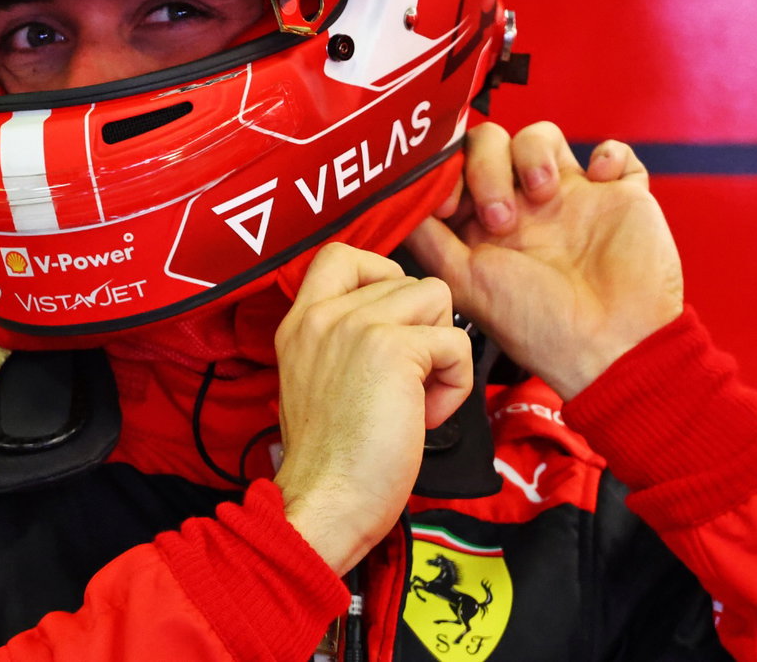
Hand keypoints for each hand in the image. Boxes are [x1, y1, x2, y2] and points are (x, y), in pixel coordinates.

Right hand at [272, 243, 471, 572]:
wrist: (325, 500)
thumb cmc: (329, 459)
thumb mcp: (314, 381)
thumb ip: (338, 343)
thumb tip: (395, 329)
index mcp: (300, 322)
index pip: (341, 255)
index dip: (382, 276)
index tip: (391, 323)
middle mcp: (324, 315)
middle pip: (407, 282)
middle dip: (420, 333)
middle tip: (403, 384)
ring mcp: (357, 326)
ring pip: (436, 299)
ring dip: (441, 351)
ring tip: (417, 395)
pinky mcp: (394, 349)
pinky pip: (456, 343)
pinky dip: (455, 384)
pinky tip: (425, 415)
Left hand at [406, 122, 683, 399]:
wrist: (612, 347)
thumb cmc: (539, 327)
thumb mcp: (465, 282)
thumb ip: (429, 239)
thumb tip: (400, 203)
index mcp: (484, 226)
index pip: (455, 168)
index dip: (446, 172)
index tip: (448, 205)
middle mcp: (524, 207)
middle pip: (491, 142)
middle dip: (486, 166)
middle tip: (501, 218)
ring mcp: (571, 198)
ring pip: (542, 135)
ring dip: (535, 152)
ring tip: (544, 194)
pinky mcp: (619, 196)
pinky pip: (615, 152)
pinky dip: (608, 154)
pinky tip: (601, 181)